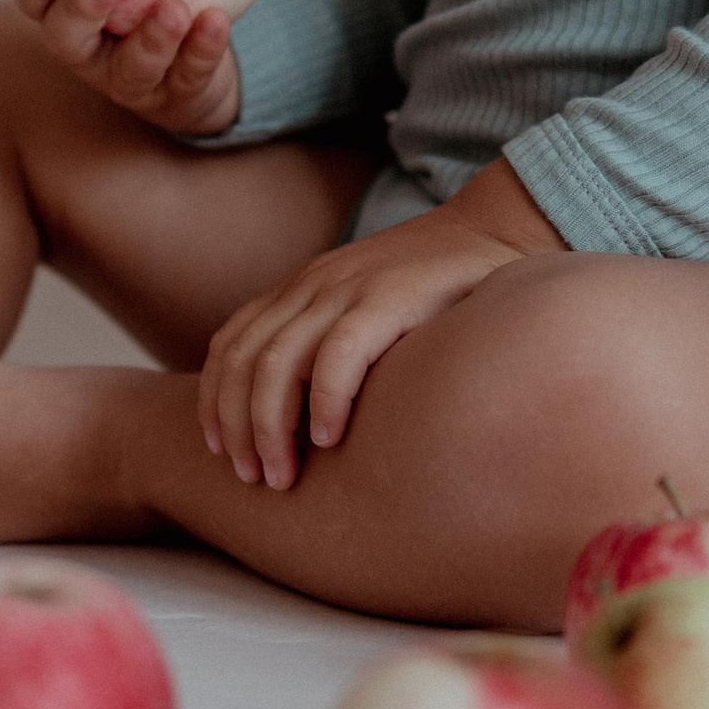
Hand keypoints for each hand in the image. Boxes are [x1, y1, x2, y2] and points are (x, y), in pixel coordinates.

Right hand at [15, 0, 244, 137]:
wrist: (199, 61)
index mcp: (70, 14)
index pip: (37, 0)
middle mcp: (90, 53)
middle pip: (66, 40)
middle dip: (78, 11)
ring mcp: (131, 83)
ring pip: (131, 69)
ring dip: (150, 39)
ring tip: (173, 8)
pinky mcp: (175, 101)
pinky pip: (188, 75)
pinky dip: (202, 48)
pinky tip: (216, 20)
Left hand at [198, 157, 562, 486]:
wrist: (495, 230)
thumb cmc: (437, 289)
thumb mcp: (366, 308)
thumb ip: (332, 343)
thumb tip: (302, 417)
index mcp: (300, 288)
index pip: (229, 344)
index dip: (214, 402)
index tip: (219, 452)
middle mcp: (312, 286)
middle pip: (243, 362)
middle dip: (237, 428)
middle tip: (252, 479)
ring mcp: (348, 289)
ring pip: (275, 364)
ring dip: (269, 428)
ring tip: (282, 476)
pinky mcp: (388, 298)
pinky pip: (336, 354)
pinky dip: (322, 401)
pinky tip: (328, 439)